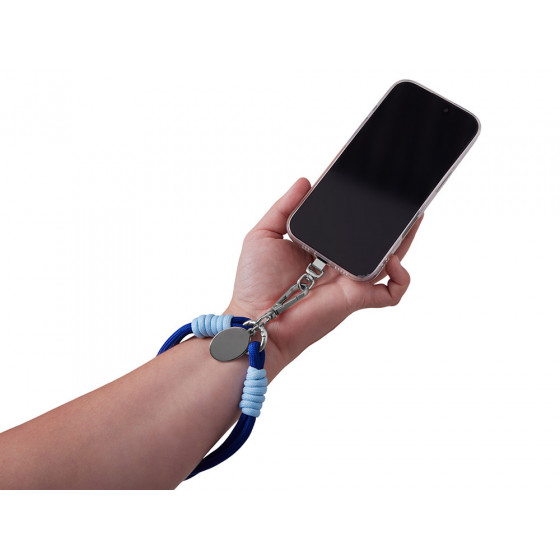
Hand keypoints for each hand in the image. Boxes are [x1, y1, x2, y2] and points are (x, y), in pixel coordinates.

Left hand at [224, 178, 422, 375]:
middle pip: (374, 239)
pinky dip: (402, 279)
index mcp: (319, 246)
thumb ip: (285, 207)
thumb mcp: (263, 234)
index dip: (357, 205)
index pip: (346, 222)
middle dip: (391, 220)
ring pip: (389, 259)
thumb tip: (305, 180)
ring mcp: (350, 280)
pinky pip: (391, 292)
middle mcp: (338, 262)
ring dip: (405, 239)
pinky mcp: (356, 298)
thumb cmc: (254, 283)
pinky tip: (394, 263)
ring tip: (415, 216)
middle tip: (402, 197)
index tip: (366, 181)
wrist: (257, 317)